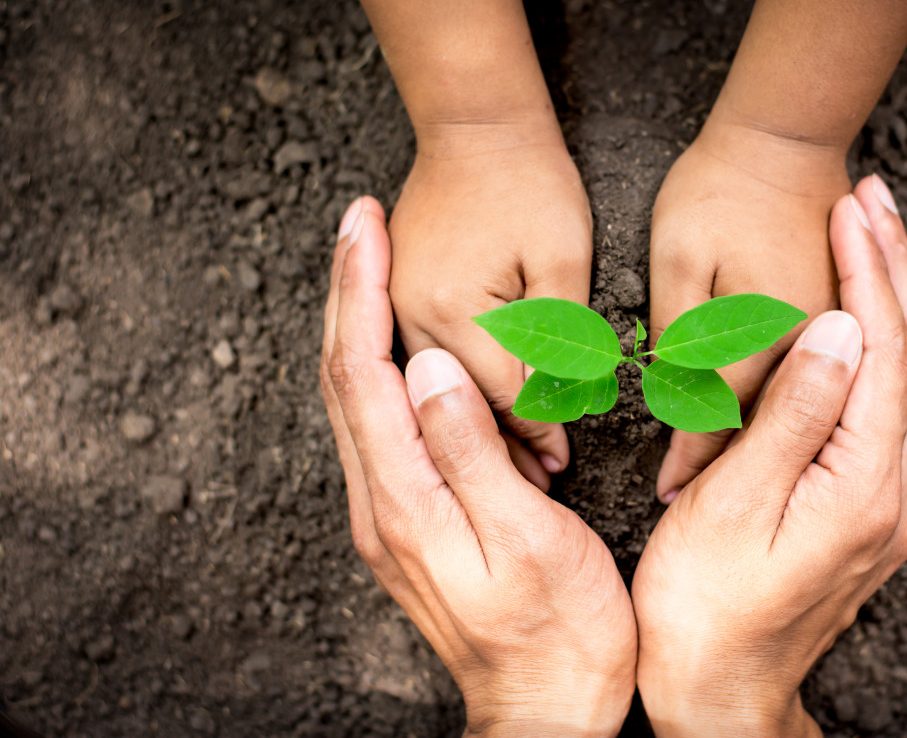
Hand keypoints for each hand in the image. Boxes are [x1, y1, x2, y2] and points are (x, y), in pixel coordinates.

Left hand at [320, 198, 635, 736]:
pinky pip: (376, 426)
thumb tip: (426, 367)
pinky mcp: (409, 521)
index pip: (363, 373)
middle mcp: (380, 504)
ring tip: (369, 262)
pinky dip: (376, 367)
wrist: (548, 709)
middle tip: (358, 222)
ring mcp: (389, 515)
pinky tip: (396, 344)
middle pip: (342, 377)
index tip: (365, 227)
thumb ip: (471, 452)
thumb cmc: (560, 632)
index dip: (361, 291)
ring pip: (353, 399)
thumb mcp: (527, 540)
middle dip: (347, 290)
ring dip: (357, 323)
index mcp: (405, 501)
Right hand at [389, 120, 592, 488]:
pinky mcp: (396, 300)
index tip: (563, 464)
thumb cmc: (531, 184)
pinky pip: (421, 366)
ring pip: (436, 392)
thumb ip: (560, 340)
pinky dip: (451, 395)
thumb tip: (558, 414)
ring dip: (472, 425)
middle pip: (460, 405)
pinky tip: (478, 417)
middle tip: (539, 481)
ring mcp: (395, 307)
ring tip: (513, 463)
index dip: (538, 433)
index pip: (502, 398)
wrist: (477, 125)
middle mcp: (411, 314)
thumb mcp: (563, 260)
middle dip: (501, 446)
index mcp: (454, 307)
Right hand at [634, 178, 906, 736]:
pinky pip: (891, 404)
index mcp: (865, 487)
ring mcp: (889, 500)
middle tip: (873, 197)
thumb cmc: (703, 607)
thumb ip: (792, 415)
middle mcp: (896, 491)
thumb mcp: (734, 507)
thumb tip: (839, 329)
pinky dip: (879, 344)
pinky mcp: (869, 504)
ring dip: (893, 300)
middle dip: (896, 268)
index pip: (884, 352)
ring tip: (870, 235)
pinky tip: (856, 316)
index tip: (850, 208)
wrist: (720, 689)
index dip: (869, 272)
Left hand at [649, 119, 850, 500]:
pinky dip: (793, 412)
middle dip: (730, 468)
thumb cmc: (721, 190)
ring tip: (728, 483)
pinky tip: (775, 430)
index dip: (689, 460)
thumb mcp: (679, 258)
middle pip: (769, 430)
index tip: (663, 495)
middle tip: (690, 504)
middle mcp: (810, 348)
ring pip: (802, 414)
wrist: (785, 135)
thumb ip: (683, 336)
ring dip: (766, 446)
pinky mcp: (841, 321)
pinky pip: (824, 385)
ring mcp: (833, 334)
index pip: (720, 423)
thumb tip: (680, 402)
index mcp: (764, 338)